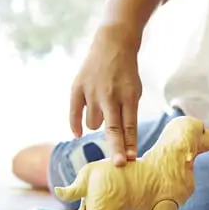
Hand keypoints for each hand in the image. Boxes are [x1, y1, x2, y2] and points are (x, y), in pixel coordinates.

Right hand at [69, 23, 140, 166]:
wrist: (113, 44)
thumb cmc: (127, 74)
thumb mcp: (135, 92)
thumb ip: (128, 115)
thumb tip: (124, 145)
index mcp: (129, 96)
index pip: (130, 125)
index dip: (130, 144)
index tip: (131, 160)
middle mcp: (110, 95)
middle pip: (113, 128)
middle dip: (116, 148)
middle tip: (119, 165)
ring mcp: (92, 91)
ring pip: (92, 124)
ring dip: (98, 124)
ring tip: (103, 108)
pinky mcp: (77, 87)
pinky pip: (74, 113)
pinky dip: (75, 125)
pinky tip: (78, 134)